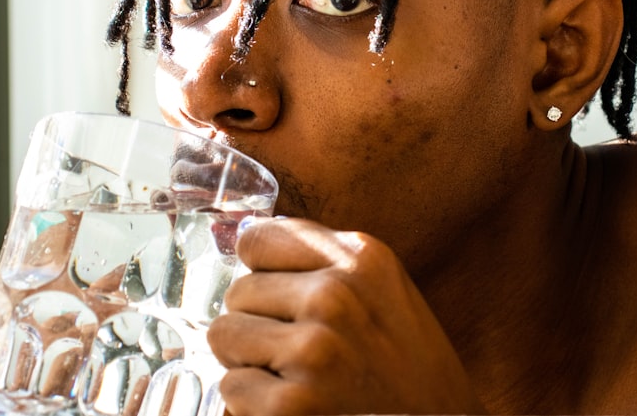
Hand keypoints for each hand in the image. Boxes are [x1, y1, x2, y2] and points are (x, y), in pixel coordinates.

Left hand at [209, 217, 486, 415]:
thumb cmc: (411, 368)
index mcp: (361, 258)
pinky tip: (297, 405)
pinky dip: (252, 403)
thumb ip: (326, 260)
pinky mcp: (291, 405)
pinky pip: (231, 387)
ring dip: (250, 361)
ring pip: (225, 334)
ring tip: (297, 376)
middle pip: (239, 290)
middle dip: (259, 322)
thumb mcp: (386, 291)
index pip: (258, 238)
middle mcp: (337, 295)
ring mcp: (314, 350)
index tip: (280, 296)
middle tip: (301, 351)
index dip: (262, 271)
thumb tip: (244, 239)